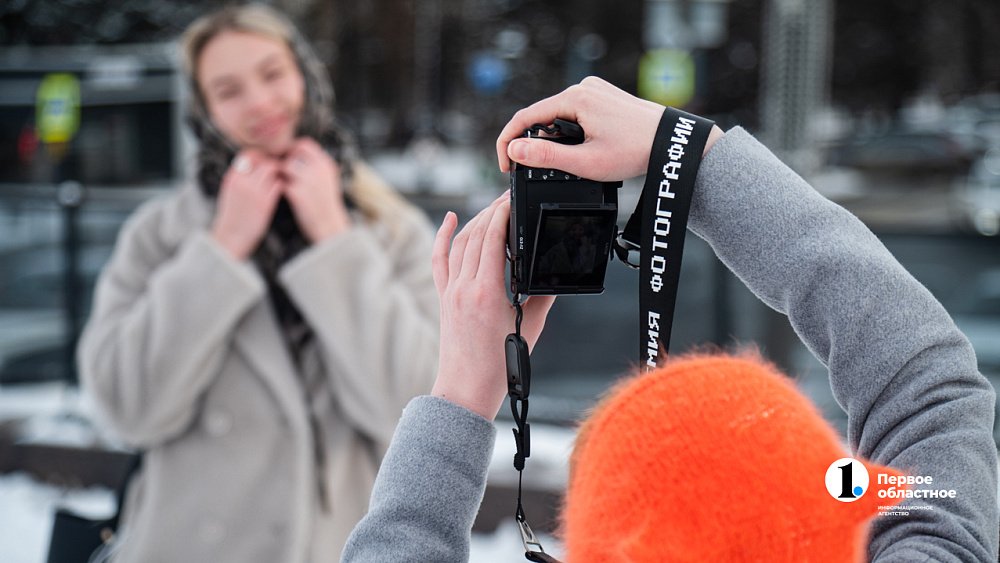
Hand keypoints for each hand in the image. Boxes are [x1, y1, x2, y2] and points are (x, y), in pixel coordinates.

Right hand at [211, 150, 283, 259]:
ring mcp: (254, 191)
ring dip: (279, 173)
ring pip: (272, 169)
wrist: (230, 237)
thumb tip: (253, 168)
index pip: (248, 154)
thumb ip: (240, 178)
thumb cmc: (232, 215)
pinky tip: (281, 191)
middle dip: (273, 163)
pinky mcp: (265, 203)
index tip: (266, 163)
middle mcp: (242, 181)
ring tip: (280, 180)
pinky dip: (282, 185)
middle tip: (278, 171)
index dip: (261, 156)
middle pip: (263, 160)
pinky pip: (278, 185)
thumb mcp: (230, 191)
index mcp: (232, 177)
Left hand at [281, 137, 350, 242]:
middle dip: (285, 161)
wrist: (329, 226)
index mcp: (326, 164)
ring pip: (285, 166)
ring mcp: (308, 181)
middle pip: (292, 154)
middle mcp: (318, 169)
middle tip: (282, 171)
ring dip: (280, 173)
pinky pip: (281, 182)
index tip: (287, 157)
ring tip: (282, 183)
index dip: (293, 148)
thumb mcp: (327, 180)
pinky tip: (281, 193)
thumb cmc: (325, 204)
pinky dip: (279, 186)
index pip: (305, 144)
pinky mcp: (298, 194)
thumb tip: (295, 154)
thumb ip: (315, 166)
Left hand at [431, 194, 554, 419]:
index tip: (514, 199)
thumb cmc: (498, 364)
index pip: (492, 239)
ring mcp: (450, 291)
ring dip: (476, 220)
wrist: (467, 388)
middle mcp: (464, 287)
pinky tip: (449, 219)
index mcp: (486, 292)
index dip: (503, 213)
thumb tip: (552, 275)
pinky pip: (439, 260)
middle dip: (492, 211)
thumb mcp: (530, 326)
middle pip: (476, 235)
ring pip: (460, 243)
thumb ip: (542, 296)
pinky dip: (442, 237)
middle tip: (508, 197)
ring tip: (492, 207)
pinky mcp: (443, 297)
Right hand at [496, 76, 724, 180]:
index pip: (526, 117)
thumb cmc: (634, 151)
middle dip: (534, 143)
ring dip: (554, 139)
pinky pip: (575, 114)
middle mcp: (583, 88)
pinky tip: (583, 149)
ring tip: (566, 163)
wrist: (670, 143)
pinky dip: (570, 132)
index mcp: (574, 98)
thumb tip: (514, 150)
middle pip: (541, 116)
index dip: (508, 142)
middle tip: (531, 172)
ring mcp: (594, 91)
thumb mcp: (585, 161)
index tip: (505, 166)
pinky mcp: (603, 98)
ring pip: (559, 117)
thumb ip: (546, 157)